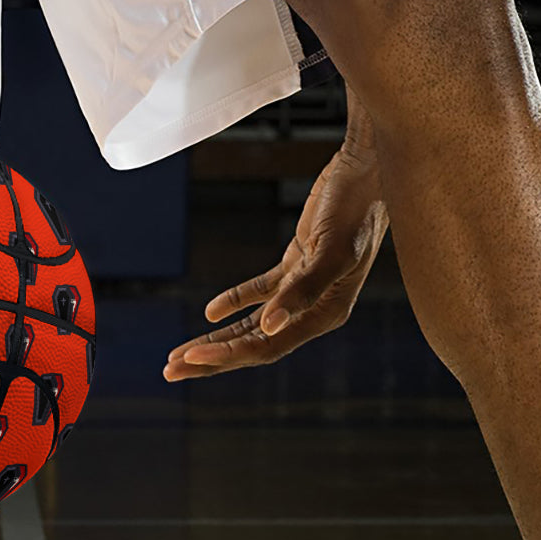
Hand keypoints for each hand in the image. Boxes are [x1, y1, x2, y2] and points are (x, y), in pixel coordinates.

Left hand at [165, 124, 386, 379]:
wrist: (370, 169)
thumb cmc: (357, 208)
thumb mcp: (332, 250)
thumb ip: (302, 291)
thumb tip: (268, 326)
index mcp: (326, 313)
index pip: (266, 346)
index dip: (227, 355)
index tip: (191, 359)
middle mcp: (315, 308)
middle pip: (254, 343)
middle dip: (212, 358)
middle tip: (170, 370)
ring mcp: (304, 287)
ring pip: (252, 324)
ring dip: (217, 338)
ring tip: (179, 354)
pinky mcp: (297, 264)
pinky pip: (260, 291)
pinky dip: (235, 301)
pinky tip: (210, 312)